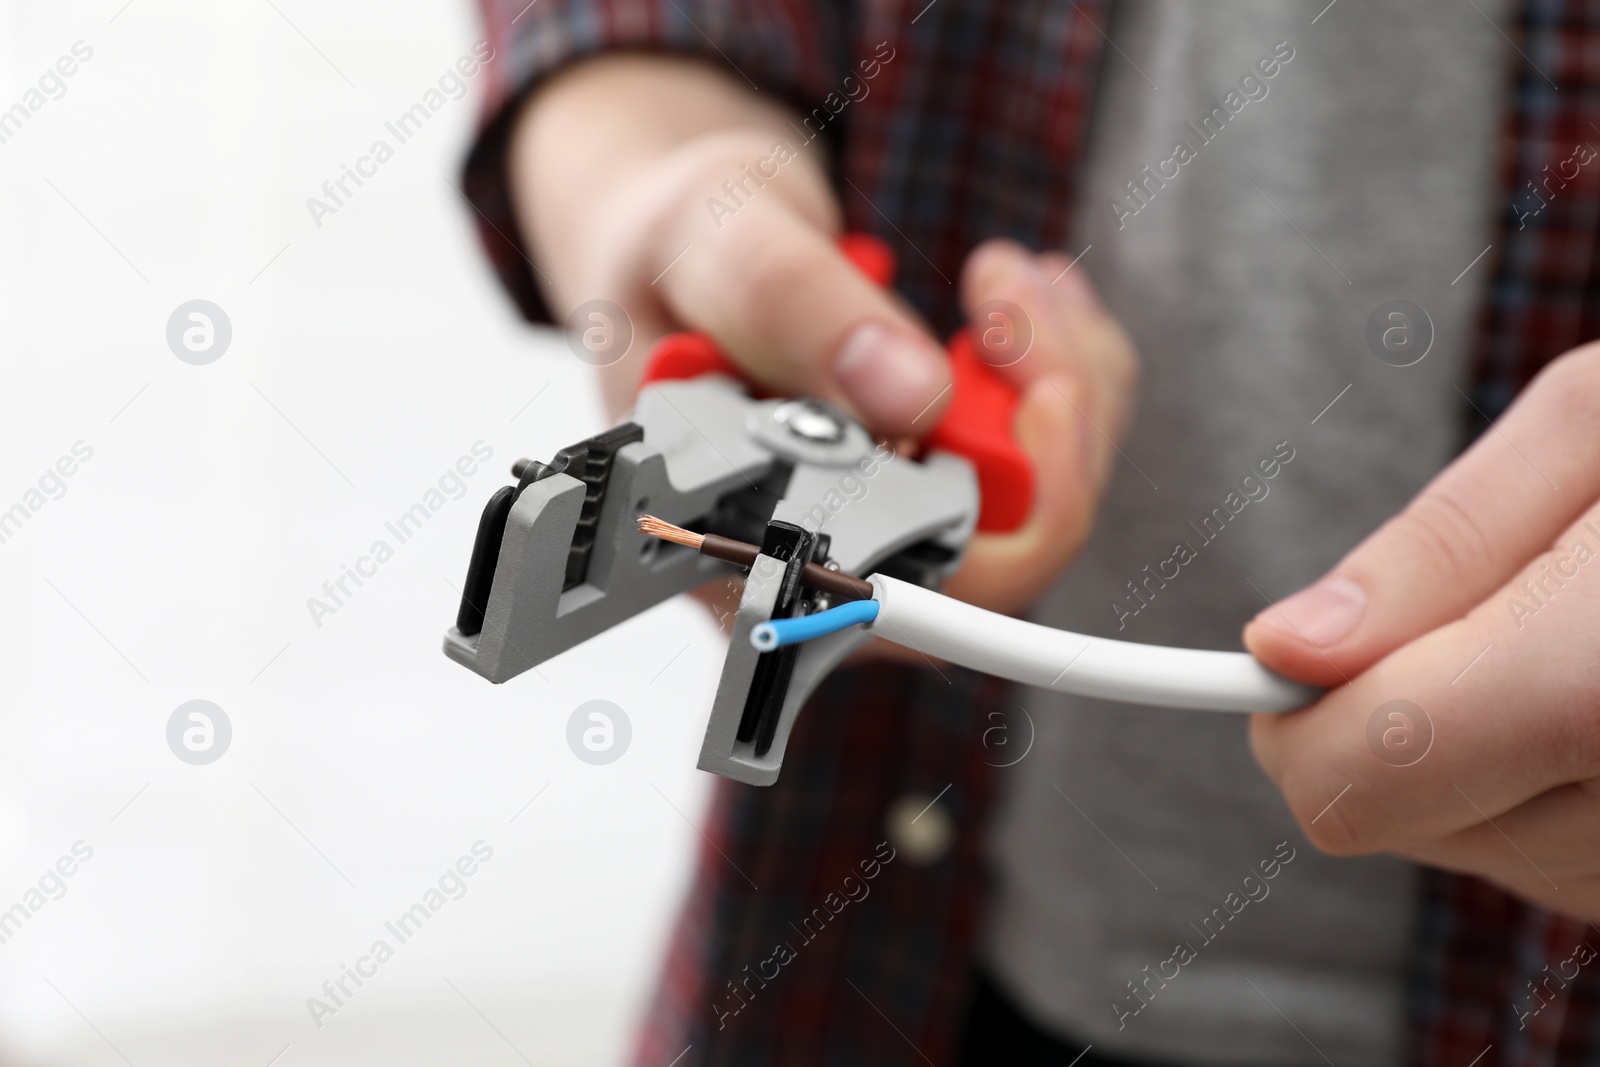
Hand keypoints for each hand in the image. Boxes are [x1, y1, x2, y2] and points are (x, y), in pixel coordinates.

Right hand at [512, 55, 1137, 616]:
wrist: (688, 236)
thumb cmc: (673, 252)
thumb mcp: (709, 243)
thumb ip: (789, 308)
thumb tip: (907, 395)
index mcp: (732, 544)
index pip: (891, 597)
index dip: (984, 515)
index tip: (1014, 378)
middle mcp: (819, 557)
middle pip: (993, 562)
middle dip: (1044, 417)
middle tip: (1007, 293)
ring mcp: (889, 527)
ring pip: (1040, 511)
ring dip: (1064, 379)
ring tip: (1006, 280)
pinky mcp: (939, 484)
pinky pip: (1049, 461)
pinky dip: (1062, 370)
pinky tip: (1015, 302)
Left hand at [1246, 342, 1599, 919]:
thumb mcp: (1598, 429)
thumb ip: (1438, 551)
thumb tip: (1284, 649)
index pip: (1364, 775)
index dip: (1296, 718)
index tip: (1294, 654)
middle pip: (1404, 820)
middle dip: (1398, 720)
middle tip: (1505, 608)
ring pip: (1480, 852)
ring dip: (1481, 758)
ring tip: (1583, 639)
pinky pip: (1566, 865)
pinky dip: (1552, 790)